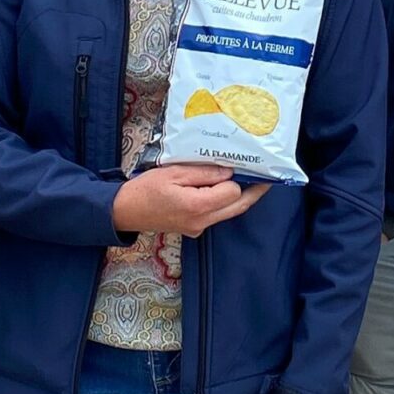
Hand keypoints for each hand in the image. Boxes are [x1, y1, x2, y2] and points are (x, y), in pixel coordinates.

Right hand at [112, 164, 268, 236]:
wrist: (125, 212)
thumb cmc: (146, 189)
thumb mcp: (174, 173)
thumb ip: (203, 173)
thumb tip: (228, 172)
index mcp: (197, 206)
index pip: (232, 192)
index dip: (234, 178)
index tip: (237, 164)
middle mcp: (202, 221)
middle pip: (238, 207)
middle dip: (254, 192)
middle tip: (268, 177)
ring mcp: (199, 227)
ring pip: (229, 212)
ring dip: (239, 196)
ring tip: (246, 177)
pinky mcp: (195, 228)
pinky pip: (217, 214)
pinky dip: (223, 201)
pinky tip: (220, 187)